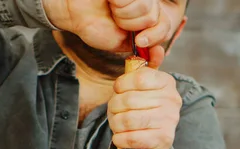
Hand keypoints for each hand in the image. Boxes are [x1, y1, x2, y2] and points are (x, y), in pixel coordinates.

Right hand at [43, 0, 168, 51]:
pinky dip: (121, 4)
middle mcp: (145, 1)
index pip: (165, 24)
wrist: (74, 12)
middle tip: (116, 20)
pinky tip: (110, 0)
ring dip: (124, 14)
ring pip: (146, 8)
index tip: (140, 41)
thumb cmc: (95, 24)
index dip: (155, 35)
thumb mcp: (122, 43)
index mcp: (147, 13)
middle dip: (133, 25)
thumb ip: (142, 47)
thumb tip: (158, 53)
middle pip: (154, 16)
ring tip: (112, 9)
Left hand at [107, 57, 181, 148]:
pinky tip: (120, 138)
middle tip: (114, 111)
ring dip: (115, 124)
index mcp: (167, 82)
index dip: (121, 85)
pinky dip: (119, 139)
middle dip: (114, 107)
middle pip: (128, 100)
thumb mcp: (144, 88)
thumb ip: (143, 69)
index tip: (117, 90)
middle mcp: (172, 100)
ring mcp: (169, 120)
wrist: (155, 142)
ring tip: (117, 124)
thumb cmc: (144, 110)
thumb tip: (156, 48)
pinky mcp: (164, 140)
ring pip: (127, 120)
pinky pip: (131, 138)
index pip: (138, 78)